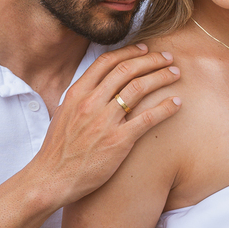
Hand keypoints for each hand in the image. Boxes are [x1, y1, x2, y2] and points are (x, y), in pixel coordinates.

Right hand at [32, 43, 181, 206]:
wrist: (51, 178)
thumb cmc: (57, 150)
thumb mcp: (62, 115)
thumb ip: (79, 99)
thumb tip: (92, 87)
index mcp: (77, 93)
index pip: (107, 62)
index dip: (130, 52)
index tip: (145, 49)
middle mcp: (91, 103)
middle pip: (127, 70)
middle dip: (151, 60)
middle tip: (168, 57)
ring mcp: (105, 121)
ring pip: (139, 88)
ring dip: (161, 77)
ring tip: (175, 74)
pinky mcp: (118, 141)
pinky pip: (148, 118)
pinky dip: (165, 107)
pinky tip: (177, 103)